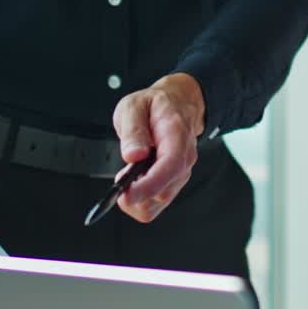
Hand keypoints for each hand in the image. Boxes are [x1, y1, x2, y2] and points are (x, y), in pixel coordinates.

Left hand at [111, 72, 205, 222]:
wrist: (177, 105)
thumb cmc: (156, 106)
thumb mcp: (134, 106)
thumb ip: (133, 130)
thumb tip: (133, 155)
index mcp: (177, 136)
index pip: (169, 168)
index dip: (147, 186)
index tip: (124, 193)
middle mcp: (184, 159)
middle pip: (162, 193)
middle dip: (135, 190)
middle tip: (123, 171)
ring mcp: (181, 173)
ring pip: (157, 203)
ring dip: (136, 195)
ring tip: (131, 171)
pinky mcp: (173, 183)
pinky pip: (154, 204)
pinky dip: (140, 198)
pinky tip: (136, 178)